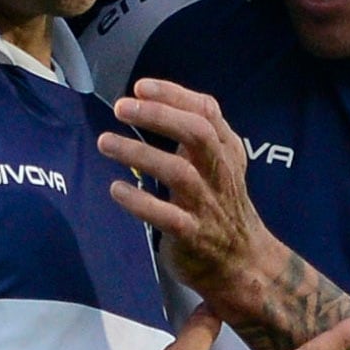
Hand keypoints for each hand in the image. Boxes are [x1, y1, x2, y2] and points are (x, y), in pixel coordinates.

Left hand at [101, 78, 285, 321]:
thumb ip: (196, 134)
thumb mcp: (221, 164)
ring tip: (105, 142)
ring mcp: (207, 205)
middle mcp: (220, 173)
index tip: (140, 86)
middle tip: (121, 106)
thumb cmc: (222, 205)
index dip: (174, 94)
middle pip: (197, 134)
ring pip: (178, 173)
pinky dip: (140, 202)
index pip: (207, 112)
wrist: (245, 263)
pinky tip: (116, 189)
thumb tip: (149, 99)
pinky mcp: (193, 235)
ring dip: (139, 153)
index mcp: (227, 151)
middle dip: (158, 116)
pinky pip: (166, 216)